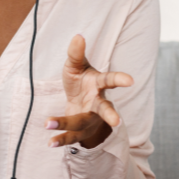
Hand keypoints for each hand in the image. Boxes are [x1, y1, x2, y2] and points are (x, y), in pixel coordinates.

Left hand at [45, 34, 132, 149]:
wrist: (78, 103)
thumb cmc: (80, 81)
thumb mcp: (74, 66)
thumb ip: (75, 53)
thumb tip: (78, 35)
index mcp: (98, 85)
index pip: (110, 80)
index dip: (120, 79)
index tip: (130, 80)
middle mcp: (98, 103)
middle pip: (105, 109)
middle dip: (110, 115)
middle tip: (117, 121)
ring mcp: (91, 119)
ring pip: (82, 123)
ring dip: (65, 124)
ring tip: (47, 123)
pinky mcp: (81, 131)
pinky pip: (71, 137)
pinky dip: (60, 140)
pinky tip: (49, 142)